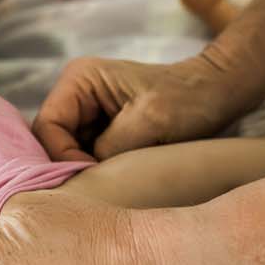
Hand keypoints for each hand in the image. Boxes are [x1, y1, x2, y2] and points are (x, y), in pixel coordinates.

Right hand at [33, 53, 255, 161]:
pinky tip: (118, 177)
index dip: (61, 156)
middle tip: (99, 185)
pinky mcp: (101, 130)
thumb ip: (110, 146)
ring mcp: (87, 112)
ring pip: (66, 152)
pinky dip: (97, 170)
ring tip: (112, 181)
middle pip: (52, 141)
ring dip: (85, 169)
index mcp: (80, 79)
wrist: (217, 94)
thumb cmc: (188, 100)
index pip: (47, 126)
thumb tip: (85, 175)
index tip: (91, 176)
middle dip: (70, 164)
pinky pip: (85, 156)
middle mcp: (76, 93)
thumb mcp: (149, 122)